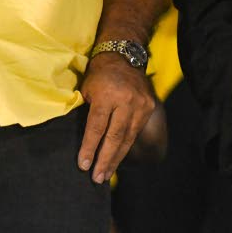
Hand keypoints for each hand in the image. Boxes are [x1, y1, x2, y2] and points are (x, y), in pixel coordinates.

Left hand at [76, 52, 155, 182]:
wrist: (123, 55)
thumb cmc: (99, 74)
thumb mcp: (87, 89)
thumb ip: (86, 112)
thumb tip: (83, 139)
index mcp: (107, 95)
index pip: (96, 127)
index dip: (89, 148)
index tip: (83, 165)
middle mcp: (126, 100)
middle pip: (114, 136)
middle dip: (105, 160)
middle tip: (97, 178)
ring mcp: (140, 104)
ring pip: (127, 137)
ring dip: (116, 158)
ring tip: (106, 174)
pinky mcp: (148, 107)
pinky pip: (135, 131)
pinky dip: (125, 146)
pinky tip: (117, 158)